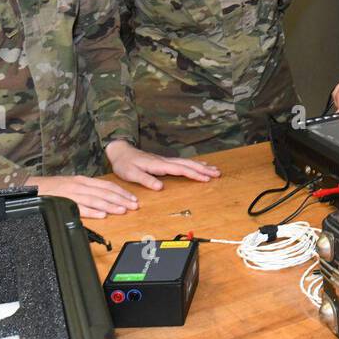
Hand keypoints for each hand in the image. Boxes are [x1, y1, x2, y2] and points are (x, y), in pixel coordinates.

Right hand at [29, 174, 139, 218]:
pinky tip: (102, 215)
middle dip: (121, 199)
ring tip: (122, 210)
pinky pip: (79, 207)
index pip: (107, 185)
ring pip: (95, 200)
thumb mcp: (72, 185)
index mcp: (83, 181)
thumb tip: (105, 198)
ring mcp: (72, 194)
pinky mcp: (63, 202)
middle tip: (134, 206)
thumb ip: (87, 190)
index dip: (121, 192)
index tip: (133, 198)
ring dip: (111, 205)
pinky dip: (92, 211)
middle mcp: (80, 185)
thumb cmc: (52, 187)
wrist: (31, 186)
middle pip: (105, 193)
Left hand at [104, 139, 220, 190]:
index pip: (180, 170)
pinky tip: (200, 166)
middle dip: (203, 169)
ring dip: (201, 166)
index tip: (206, 178)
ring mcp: (166, 160)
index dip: (193, 174)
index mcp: (159, 165)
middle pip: (188, 164)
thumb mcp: (131, 174)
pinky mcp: (164, 161)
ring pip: (187, 162)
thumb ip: (146, 180)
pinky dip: (194, 164)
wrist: (120, 151)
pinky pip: (183, 163)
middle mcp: (165, 161)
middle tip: (217, 173)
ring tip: (214, 170)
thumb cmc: (125, 164)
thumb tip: (160, 187)